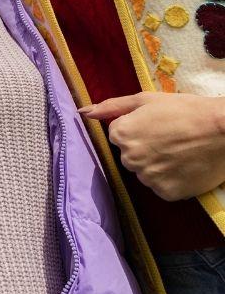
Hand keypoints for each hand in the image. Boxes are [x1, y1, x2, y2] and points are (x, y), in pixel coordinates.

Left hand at [80, 92, 224, 200]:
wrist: (224, 130)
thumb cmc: (184, 109)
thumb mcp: (145, 100)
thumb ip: (111, 106)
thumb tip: (83, 112)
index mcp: (121, 135)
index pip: (118, 135)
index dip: (138, 128)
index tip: (157, 124)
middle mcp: (130, 159)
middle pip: (130, 156)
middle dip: (144, 147)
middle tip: (170, 138)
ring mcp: (148, 178)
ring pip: (145, 172)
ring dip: (156, 165)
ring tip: (179, 151)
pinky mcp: (167, 193)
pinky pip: (161, 187)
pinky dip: (171, 179)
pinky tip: (185, 166)